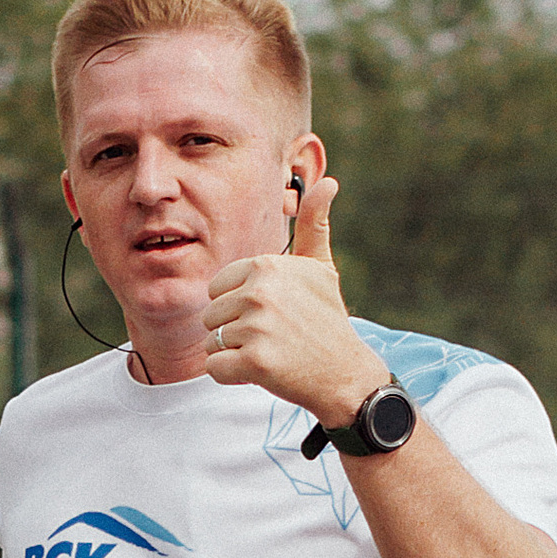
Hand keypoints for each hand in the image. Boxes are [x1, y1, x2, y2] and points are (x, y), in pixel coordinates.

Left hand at [201, 174, 381, 428]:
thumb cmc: (326, 320)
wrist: (345, 374)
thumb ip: (314, 225)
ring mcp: (257, 327)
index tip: (273, 315)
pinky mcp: (255, 362)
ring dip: (234, 353)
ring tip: (271, 353)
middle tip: (274, 337)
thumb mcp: (321, 268)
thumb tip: (328, 182)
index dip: (239, 307)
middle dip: (235, 331)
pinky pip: (215, 368)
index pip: (218, 288)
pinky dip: (233, 375)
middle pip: (211, 315)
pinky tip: (264, 371)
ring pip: (212, 342)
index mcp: (266, 265)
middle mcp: (260, 291)